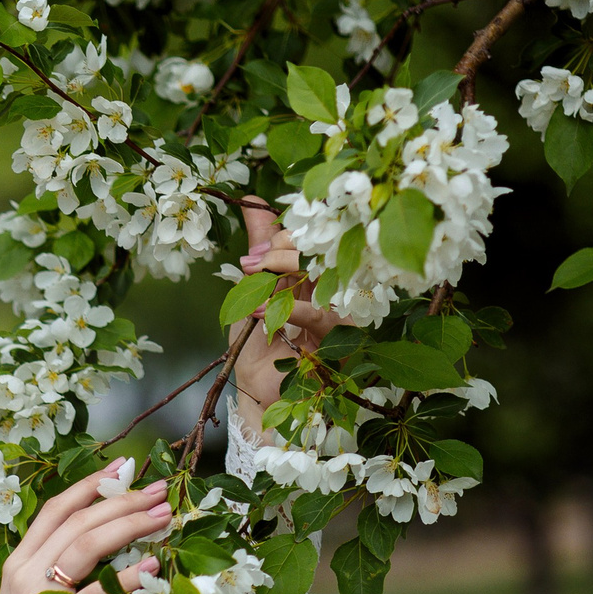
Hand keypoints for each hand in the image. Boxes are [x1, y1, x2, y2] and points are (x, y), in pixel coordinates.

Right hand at [0, 460, 172, 593]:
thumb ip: (59, 571)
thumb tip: (106, 540)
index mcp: (18, 561)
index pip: (55, 510)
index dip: (89, 485)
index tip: (122, 466)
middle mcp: (24, 570)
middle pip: (77, 521)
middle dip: (120, 500)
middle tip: (158, 490)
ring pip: (86, 545)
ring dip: (129, 525)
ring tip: (163, 515)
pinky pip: (98, 591)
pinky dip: (128, 577)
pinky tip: (154, 566)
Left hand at [230, 198, 340, 432]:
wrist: (260, 394)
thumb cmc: (257, 347)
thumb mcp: (250, 292)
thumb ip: (259, 247)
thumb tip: (251, 199)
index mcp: (311, 273)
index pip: (307, 236)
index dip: (283, 227)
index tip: (255, 222)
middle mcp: (330, 287)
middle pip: (319, 247)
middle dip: (283, 245)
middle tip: (252, 257)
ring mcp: (339, 309)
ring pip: (323, 272)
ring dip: (284, 268)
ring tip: (252, 272)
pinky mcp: (342, 338)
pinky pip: (320, 313)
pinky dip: (288, 309)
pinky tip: (260, 309)